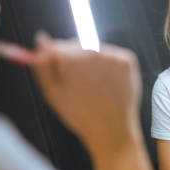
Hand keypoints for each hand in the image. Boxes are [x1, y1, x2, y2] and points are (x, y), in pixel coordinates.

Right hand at [31, 33, 141, 152]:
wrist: (112, 130)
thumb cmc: (79, 115)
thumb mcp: (52, 93)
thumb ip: (43, 64)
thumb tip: (41, 38)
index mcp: (71, 59)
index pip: (57, 47)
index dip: (56, 61)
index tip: (61, 73)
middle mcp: (92, 52)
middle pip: (76, 46)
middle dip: (74, 61)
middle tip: (79, 85)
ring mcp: (112, 55)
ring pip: (95, 50)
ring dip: (92, 63)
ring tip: (94, 88)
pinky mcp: (128, 60)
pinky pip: (112, 55)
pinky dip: (110, 66)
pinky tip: (108, 85)